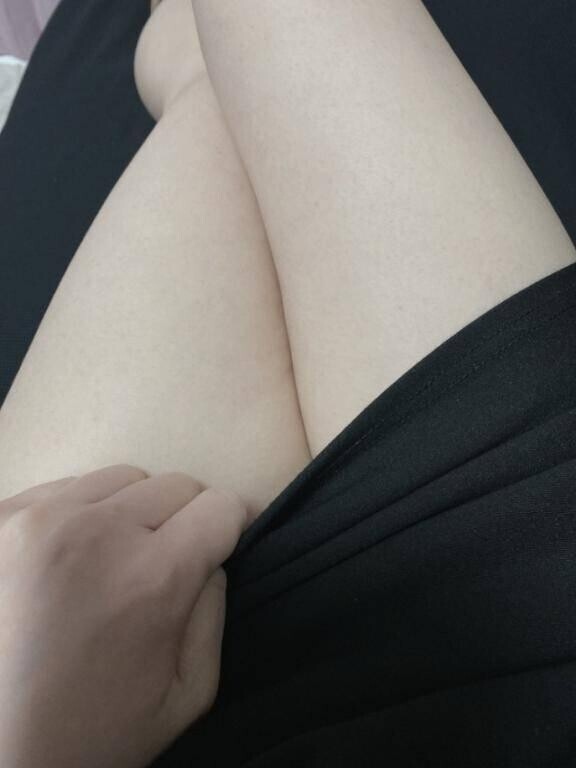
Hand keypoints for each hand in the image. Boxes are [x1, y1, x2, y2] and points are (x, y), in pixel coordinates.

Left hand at [0, 464, 249, 767]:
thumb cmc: (95, 733)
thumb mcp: (187, 694)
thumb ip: (214, 613)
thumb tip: (212, 559)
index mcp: (151, 578)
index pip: (221, 507)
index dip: (233, 527)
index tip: (223, 545)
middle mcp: (94, 531)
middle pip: (176, 485)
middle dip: (185, 521)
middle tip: (165, 564)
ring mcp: (37, 519)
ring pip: (122, 479)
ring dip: (131, 513)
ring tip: (111, 562)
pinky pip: (66, 488)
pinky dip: (82, 515)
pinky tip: (68, 561)